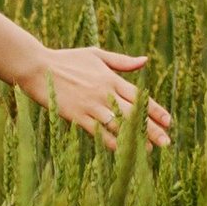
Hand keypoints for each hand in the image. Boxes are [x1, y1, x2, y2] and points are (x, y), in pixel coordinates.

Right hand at [23, 47, 171, 148]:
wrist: (37, 68)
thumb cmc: (66, 59)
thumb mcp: (95, 54)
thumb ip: (121, 61)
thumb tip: (145, 60)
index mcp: (110, 78)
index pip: (139, 97)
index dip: (155, 110)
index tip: (169, 122)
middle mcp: (104, 93)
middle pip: (133, 114)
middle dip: (152, 130)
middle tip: (167, 143)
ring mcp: (90, 106)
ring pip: (118, 126)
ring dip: (135, 139)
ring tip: (149, 150)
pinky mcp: (77, 116)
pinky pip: (98, 132)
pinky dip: (111, 142)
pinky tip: (122, 151)